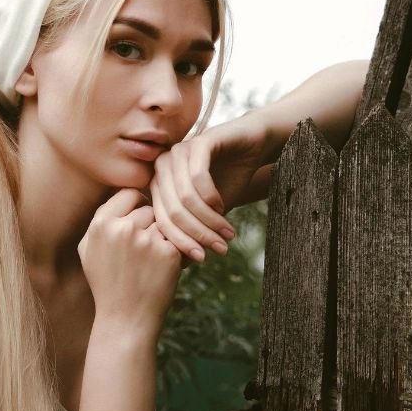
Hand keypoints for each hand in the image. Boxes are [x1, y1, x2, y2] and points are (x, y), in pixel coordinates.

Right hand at [78, 188, 183, 335]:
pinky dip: (174, 252)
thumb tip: (123, 193)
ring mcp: (147, 240)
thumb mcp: (89, 250)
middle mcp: (123, 228)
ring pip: (164, 223)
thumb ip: (101, 219)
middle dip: (150, 225)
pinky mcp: (169, 252)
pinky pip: (178, 240)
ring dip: (163, 238)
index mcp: (101, 224)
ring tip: (150, 262)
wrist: (126, 319)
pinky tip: (161, 270)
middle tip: (142, 252)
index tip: (139, 221)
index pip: (129, 193)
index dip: (136, 206)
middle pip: (149, 208)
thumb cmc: (107, 283)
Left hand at [148, 113, 276, 260]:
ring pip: (185, 198)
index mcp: (158, 184)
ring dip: (208, 220)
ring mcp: (178, 152)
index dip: (181, 242)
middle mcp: (162, 168)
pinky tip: (223, 206)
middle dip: (197, 234)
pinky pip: (198, 176)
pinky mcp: (198, 141)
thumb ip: (193, 231)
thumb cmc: (228, 180)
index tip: (202, 258)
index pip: (161, 220)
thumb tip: (179, 268)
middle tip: (220, 248)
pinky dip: (211, 197)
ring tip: (227, 232)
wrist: (253, 147)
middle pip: (172, 211)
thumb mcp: (209, 213)